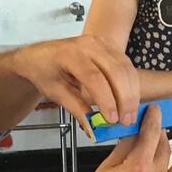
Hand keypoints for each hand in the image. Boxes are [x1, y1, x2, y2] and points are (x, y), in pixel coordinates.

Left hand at [5, 35, 138, 136]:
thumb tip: (94, 129)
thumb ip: (77, 109)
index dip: (106, 100)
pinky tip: (129, 101)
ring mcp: (102, 42)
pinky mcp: (110, 45)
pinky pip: (126, 64)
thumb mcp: (56, 93)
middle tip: (126, 121)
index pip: (94, 78)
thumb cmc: (45, 73)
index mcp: (70, 54)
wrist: (40, 55)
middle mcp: (89, 43)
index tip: (112, 120)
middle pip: (115, 71)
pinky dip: (131, 83)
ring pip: (125, 67)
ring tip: (130, 115)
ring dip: (132, 92)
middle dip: (125, 98)